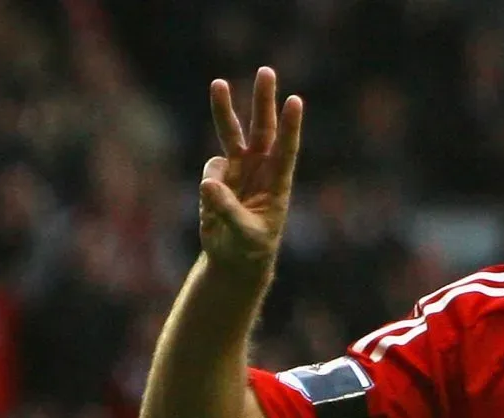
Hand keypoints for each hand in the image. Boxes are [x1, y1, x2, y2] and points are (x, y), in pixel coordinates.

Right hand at [199, 67, 302, 273]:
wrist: (235, 259)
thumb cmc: (251, 250)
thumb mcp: (245, 235)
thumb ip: (228, 210)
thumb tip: (208, 184)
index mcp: (278, 183)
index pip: (286, 148)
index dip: (290, 126)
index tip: (295, 100)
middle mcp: (261, 169)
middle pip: (263, 128)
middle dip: (263, 100)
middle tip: (266, 71)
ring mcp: (239, 170)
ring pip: (232, 133)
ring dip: (225, 110)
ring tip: (219, 83)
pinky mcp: (220, 178)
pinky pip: (211, 170)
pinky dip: (209, 184)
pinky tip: (214, 207)